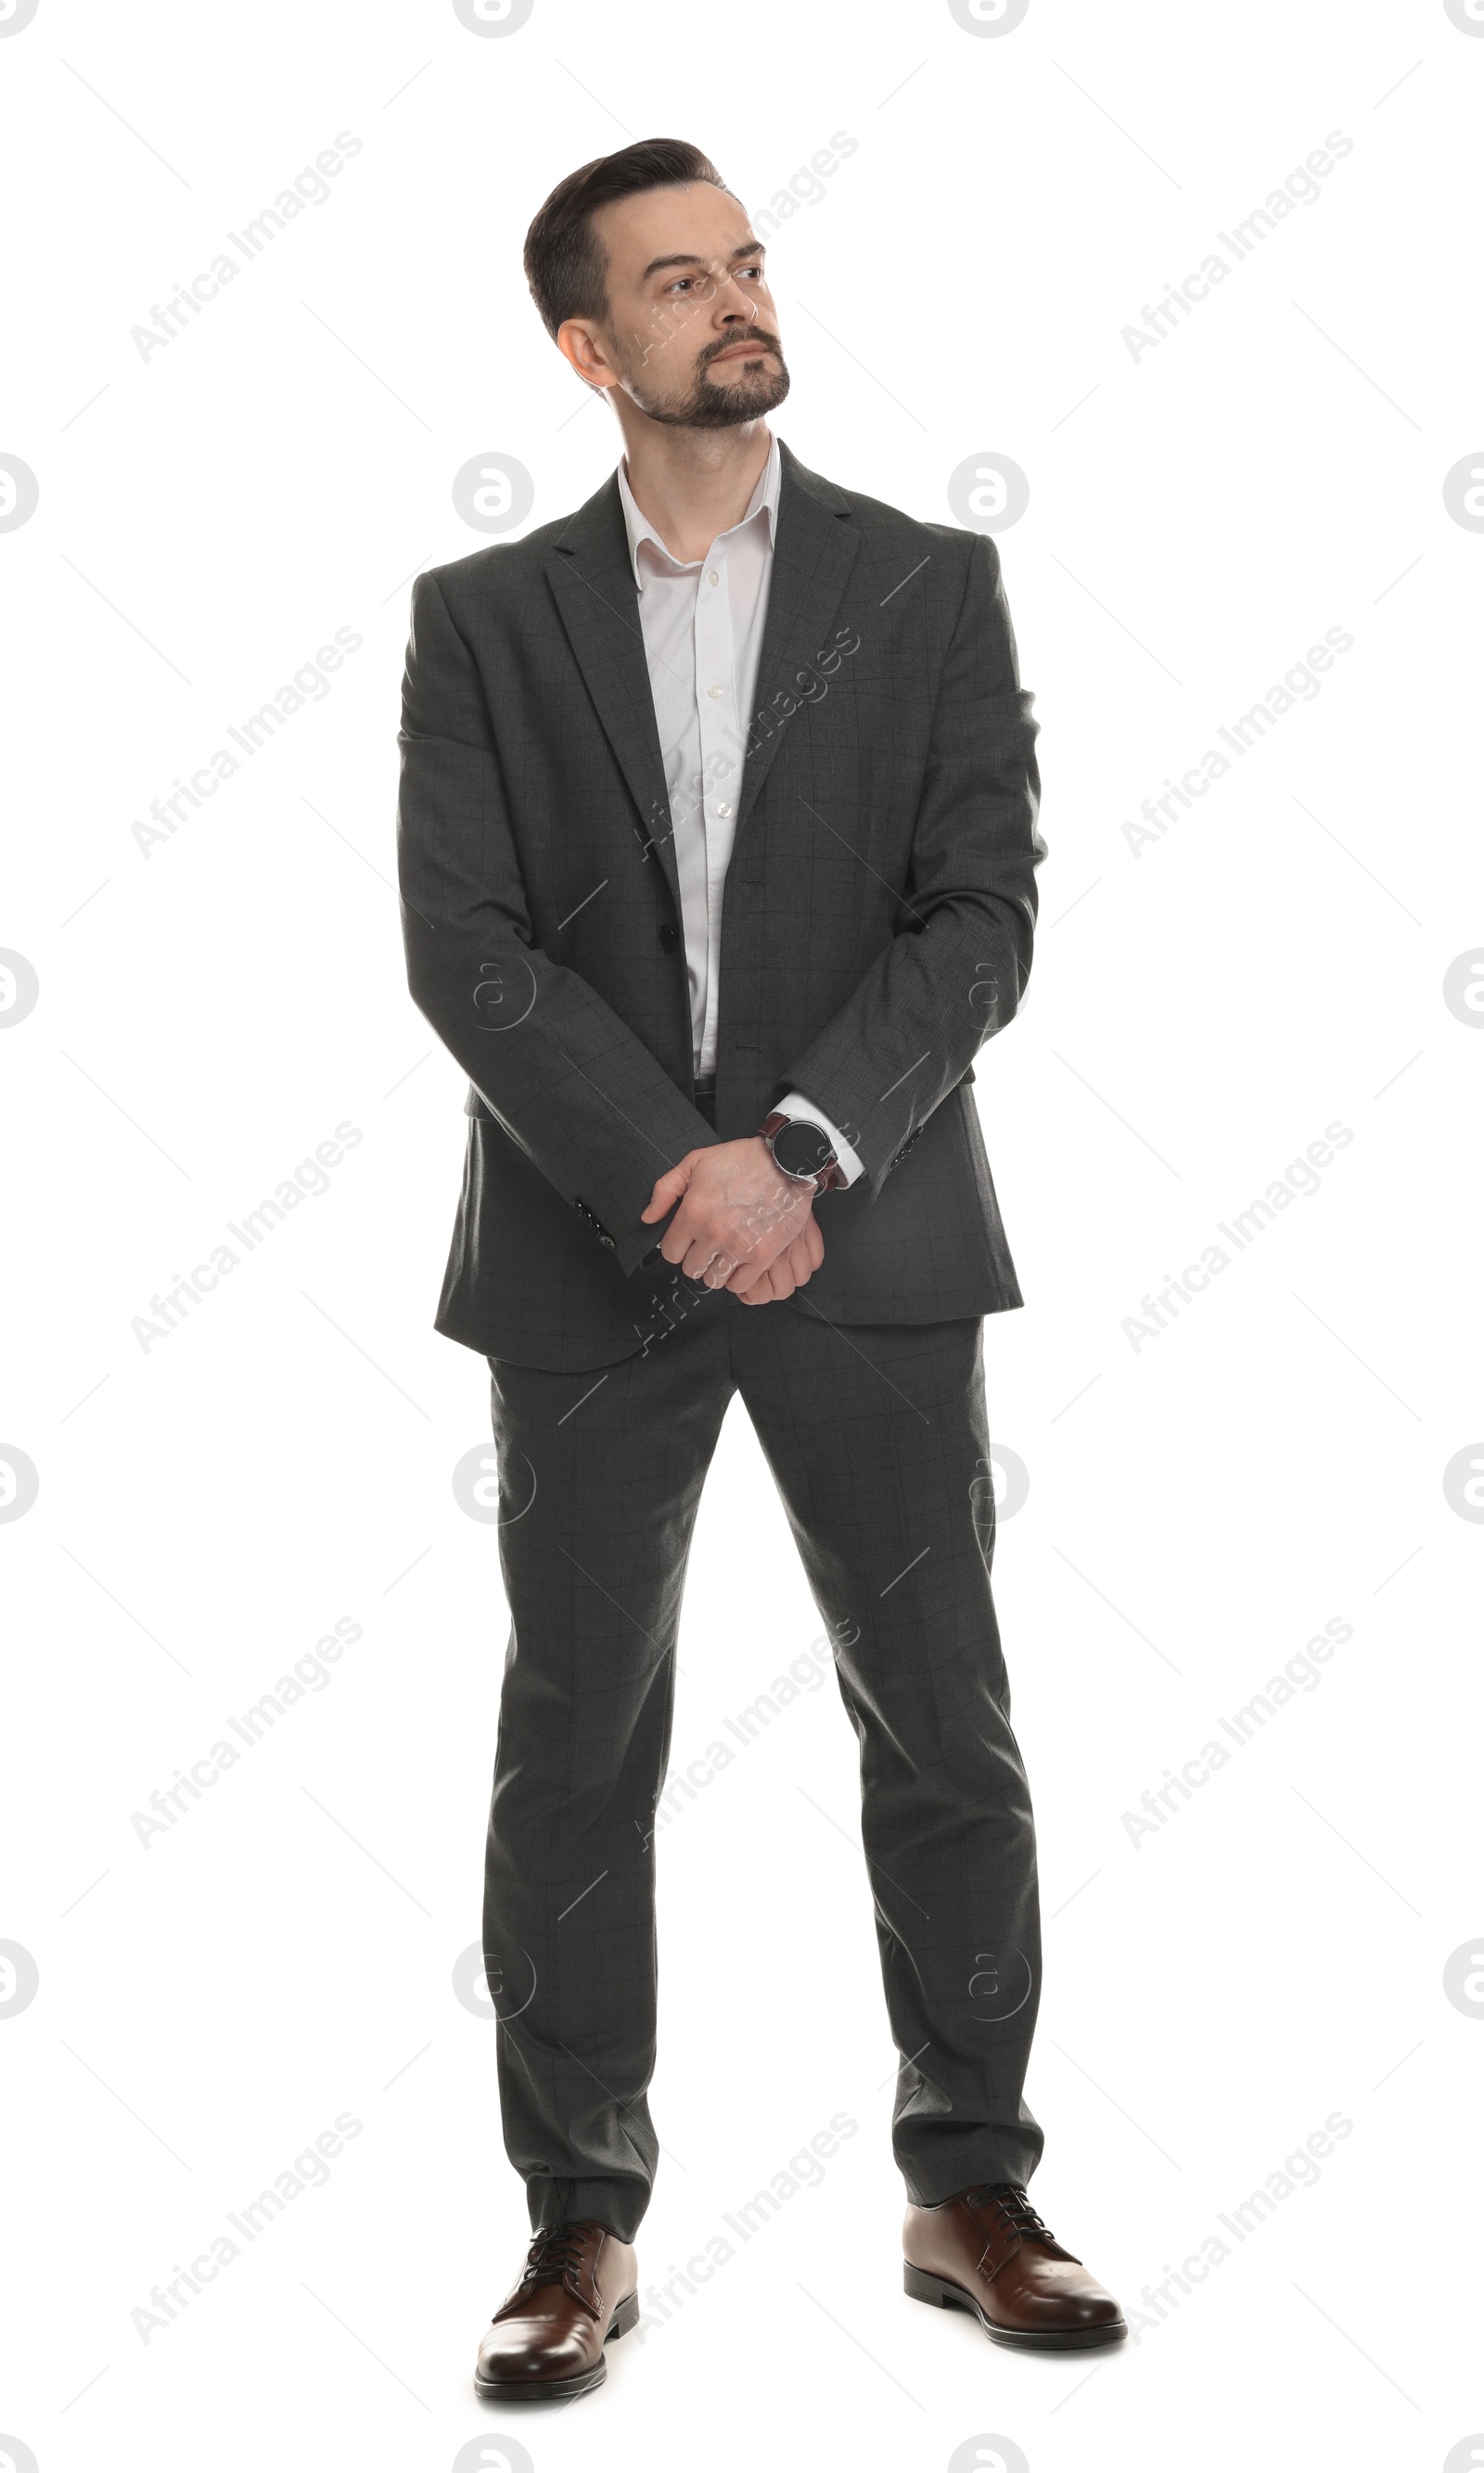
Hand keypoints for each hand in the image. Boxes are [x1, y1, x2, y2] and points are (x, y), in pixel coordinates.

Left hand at [641, 1135, 820, 1291]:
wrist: (785, 1161)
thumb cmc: (741, 1159)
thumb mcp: (695, 1162)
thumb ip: (665, 1190)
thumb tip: (649, 1218)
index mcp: (693, 1212)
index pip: (670, 1252)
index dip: (677, 1247)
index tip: (688, 1241)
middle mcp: (713, 1233)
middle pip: (691, 1269)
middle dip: (697, 1259)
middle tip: (707, 1247)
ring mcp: (738, 1247)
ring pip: (714, 1280)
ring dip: (716, 1270)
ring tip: (724, 1255)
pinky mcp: (763, 1255)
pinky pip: (740, 1285)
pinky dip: (738, 1278)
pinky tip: (740, 1264)